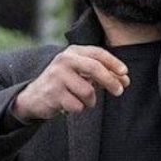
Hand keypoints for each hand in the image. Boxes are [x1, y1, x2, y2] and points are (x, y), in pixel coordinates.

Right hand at [12, 46, 130, 119]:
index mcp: (73, 52)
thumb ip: (103, 75)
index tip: (125, 73)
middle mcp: (64, 60)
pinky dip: (78, 109)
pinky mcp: (53, 93)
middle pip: (95, 68)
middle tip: (119, 91)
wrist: (35, 96)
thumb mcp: (82, 74)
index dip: (113, 63)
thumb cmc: (65, 83)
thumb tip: (125, 80)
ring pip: (88, 92)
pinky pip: (77, 106)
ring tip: (82, 101)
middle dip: (110, 81)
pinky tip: (68, 105)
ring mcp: (57, 76)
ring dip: (90, 101)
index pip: (98, 53)